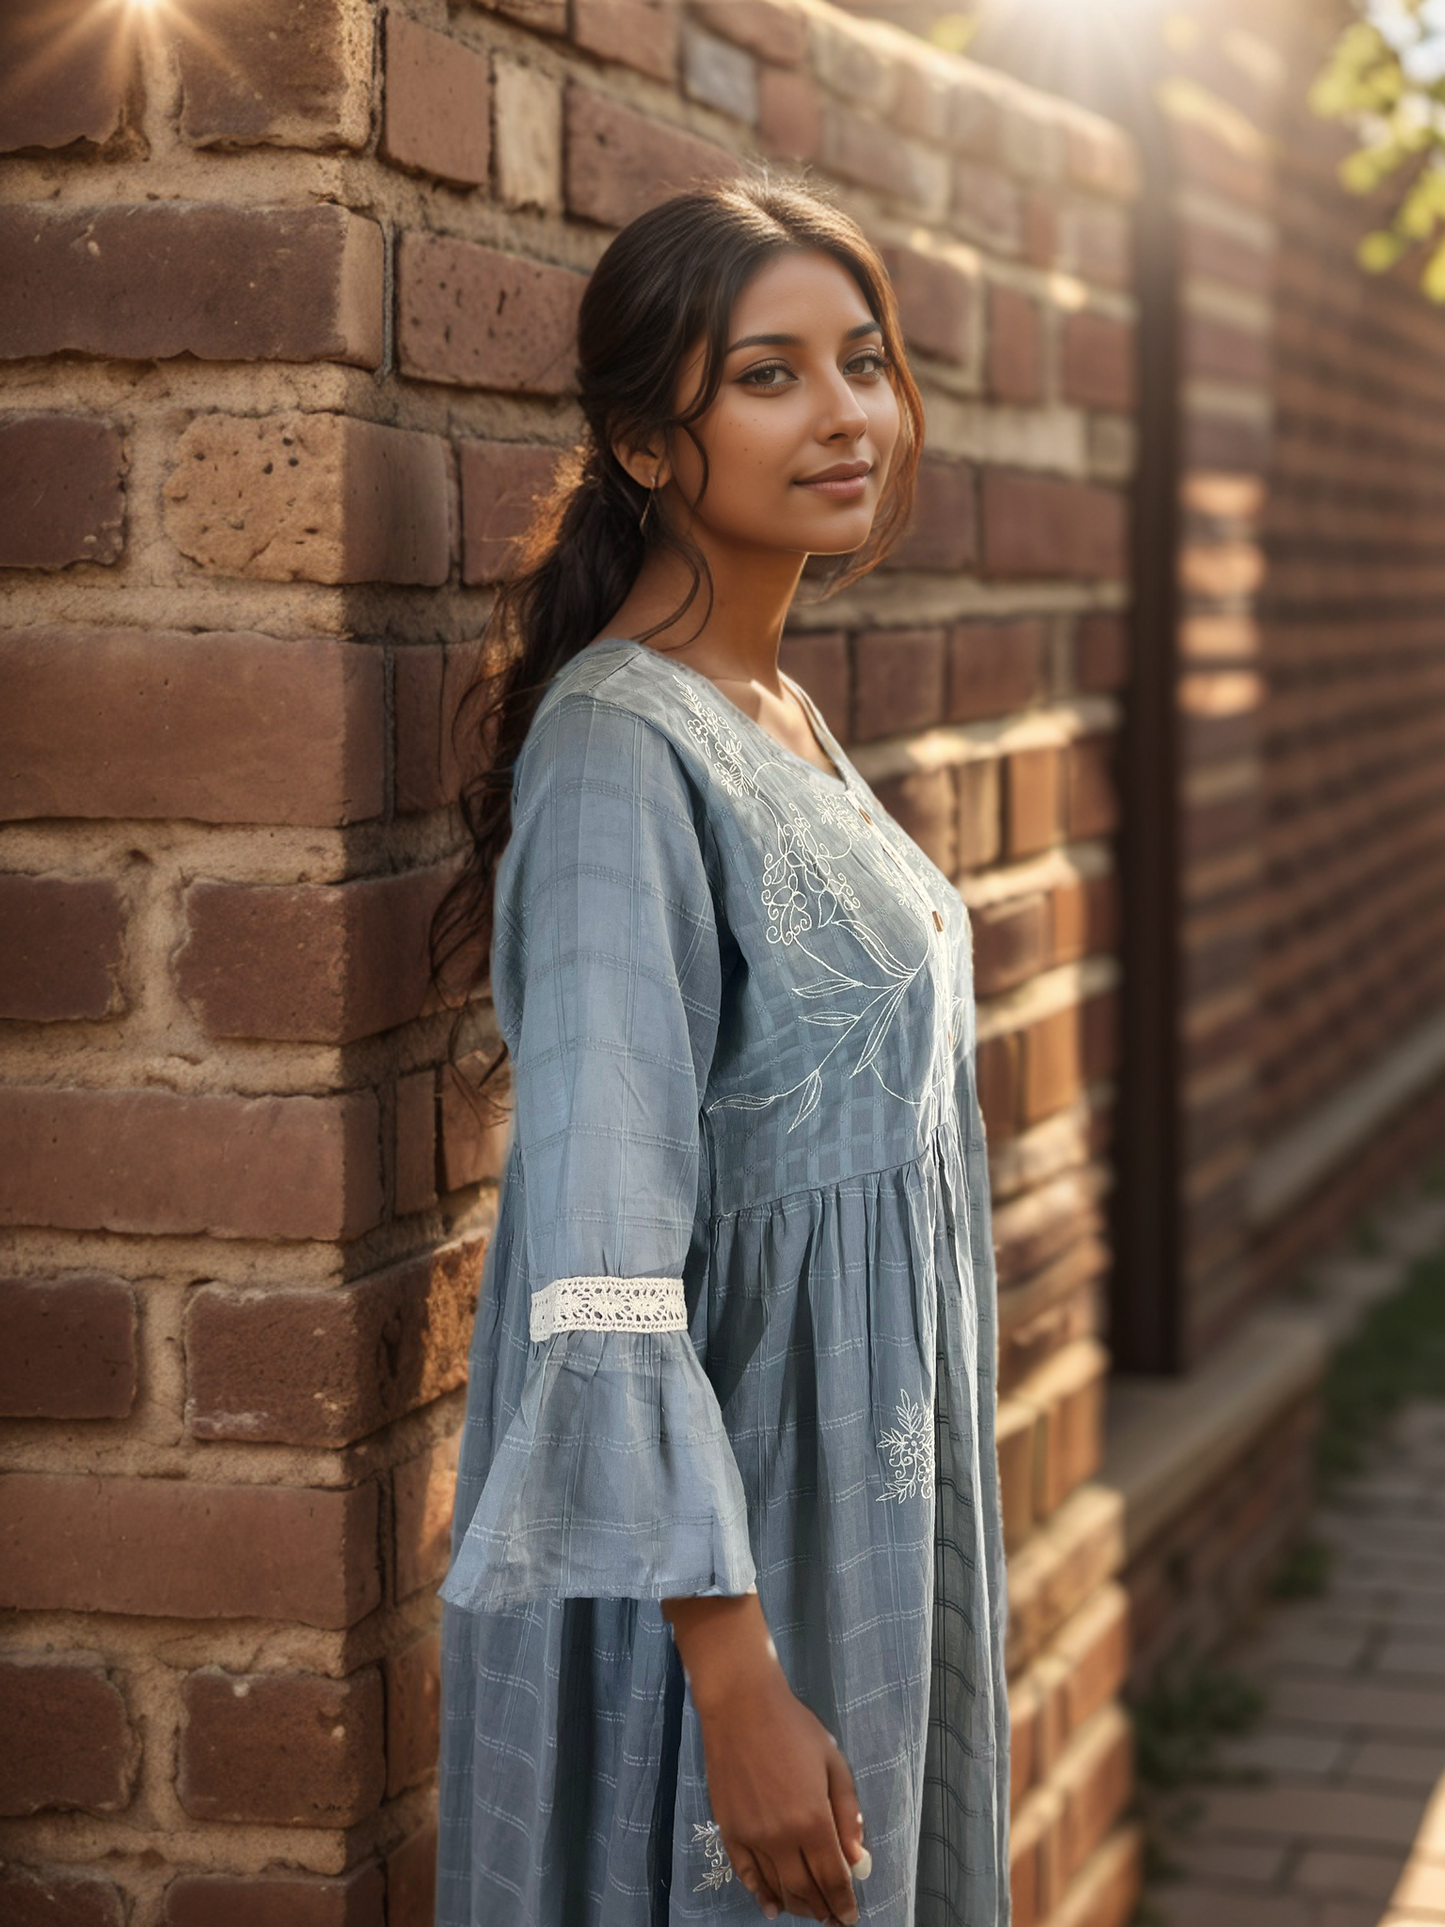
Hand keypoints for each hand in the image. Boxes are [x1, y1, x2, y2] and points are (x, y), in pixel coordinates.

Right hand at [663, 1594, 865, 1921]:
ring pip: (776, 1887)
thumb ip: (847, 1813)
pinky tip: (771, 1905)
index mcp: (813, 1819)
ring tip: (809, 1911)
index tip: (850, 1918)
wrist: (741, 1705)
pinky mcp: (729, 1829)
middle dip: (823, 1910)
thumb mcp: (833, 1763)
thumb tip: (858, 1859)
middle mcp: (782, 1836)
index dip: (844, 1903)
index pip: (833, 1878)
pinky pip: (746, 1873)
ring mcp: (752, 1835)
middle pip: (806, 1890)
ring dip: (796, 1905)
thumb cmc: (794, 1728)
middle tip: (832, 1917)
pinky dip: (759, 1894)